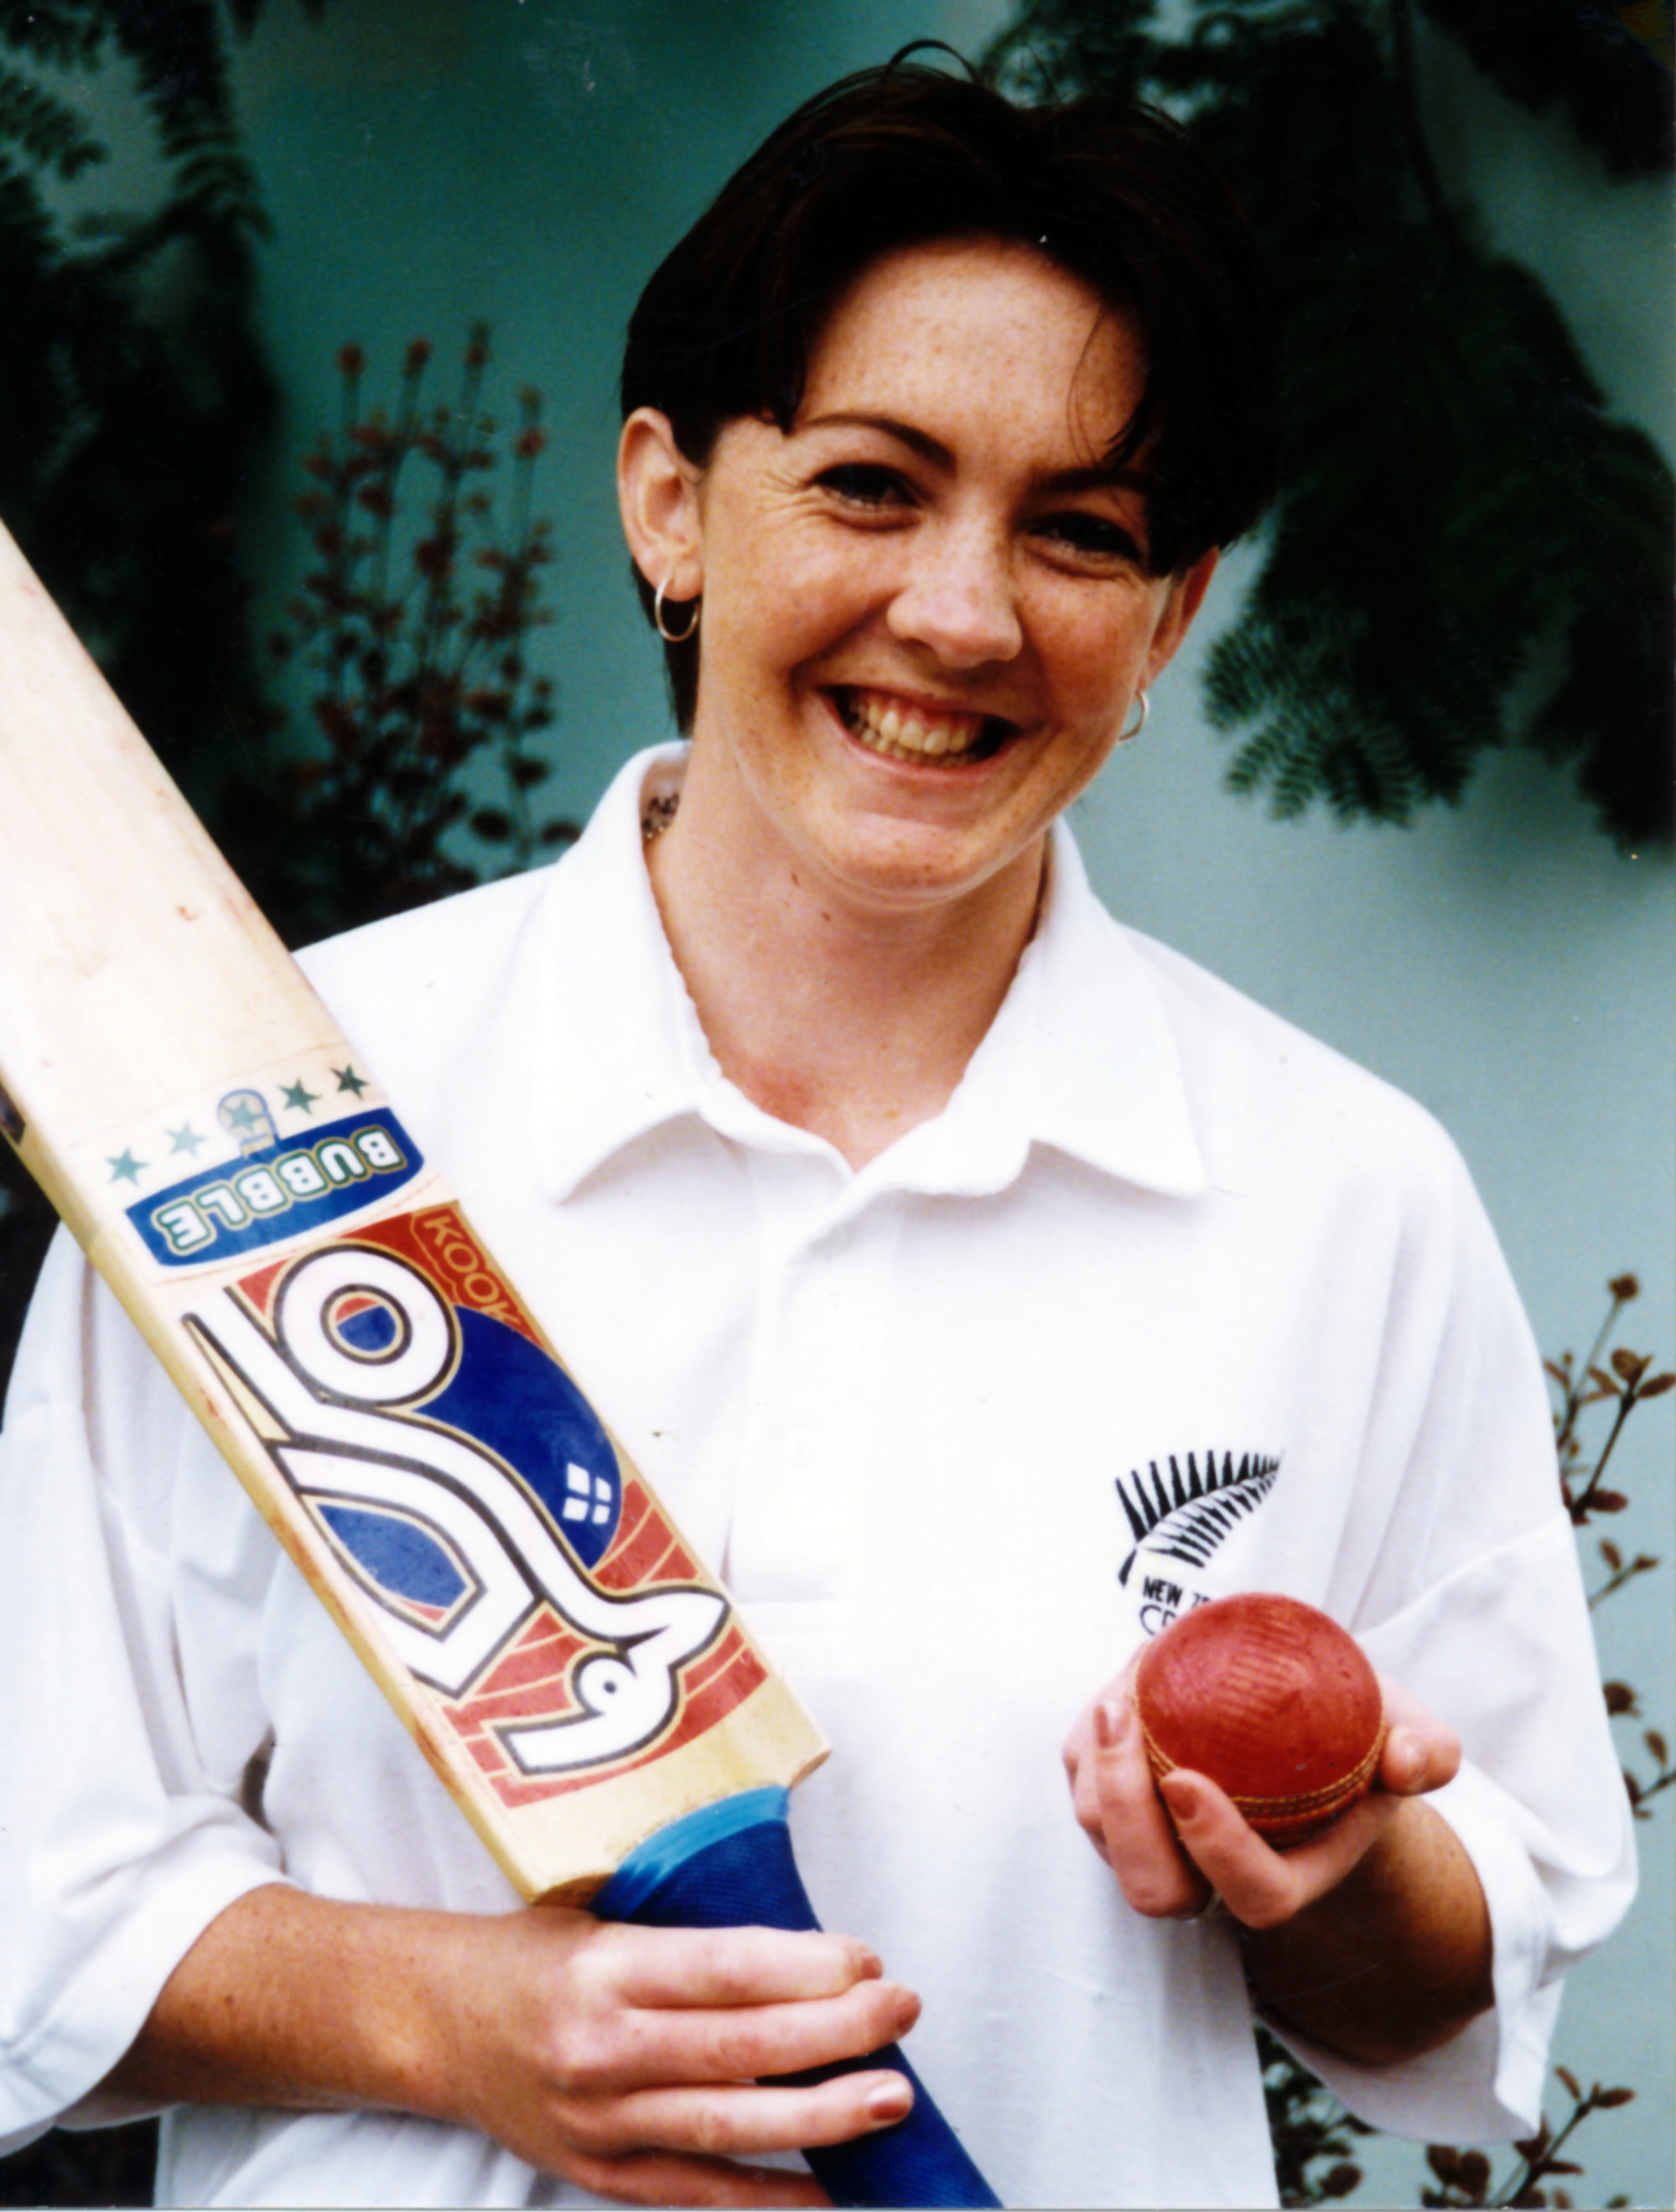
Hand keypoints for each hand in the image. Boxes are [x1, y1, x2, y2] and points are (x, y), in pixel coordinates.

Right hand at [419, 1907, 920, 2204]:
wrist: (431, 2021)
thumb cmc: (531, 1952)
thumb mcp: (599, 1916)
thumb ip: (687, 1939)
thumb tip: (807, 1953)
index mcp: (604, 1968)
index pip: (722, 1969)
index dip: (803, 1968)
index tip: (866, 1959)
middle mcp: (601, 2050)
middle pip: (738, 2049)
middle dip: (834, 2033)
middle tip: (902, 2011)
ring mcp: (600, 2124)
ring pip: (727, 2128)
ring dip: (821, 2117)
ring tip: (893, 2098)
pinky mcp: (599, 2175)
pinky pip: (696, 2193)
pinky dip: (769, 2199)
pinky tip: (834, 2194)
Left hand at [1063, 1663, 1460, 1929]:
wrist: (1299, 1727)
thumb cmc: (1354, 1742)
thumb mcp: (1405, 1735)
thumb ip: (1427, 1750)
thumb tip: (1408, 1761)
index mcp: (1288, 1877)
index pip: (1254, 1896)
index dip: (1220, 1851)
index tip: (1189, 1780)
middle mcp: (1212, 1876)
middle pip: (1154, 1888)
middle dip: (1127, 1814)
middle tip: (1128, 1721)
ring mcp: (1156, 1843)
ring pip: (1102, 1831)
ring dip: (1100, 1766)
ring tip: (1125, 1692)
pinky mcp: (1114, 1800)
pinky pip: (1082, 1780)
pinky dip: (1090, 1737)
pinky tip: (1122, 1685)